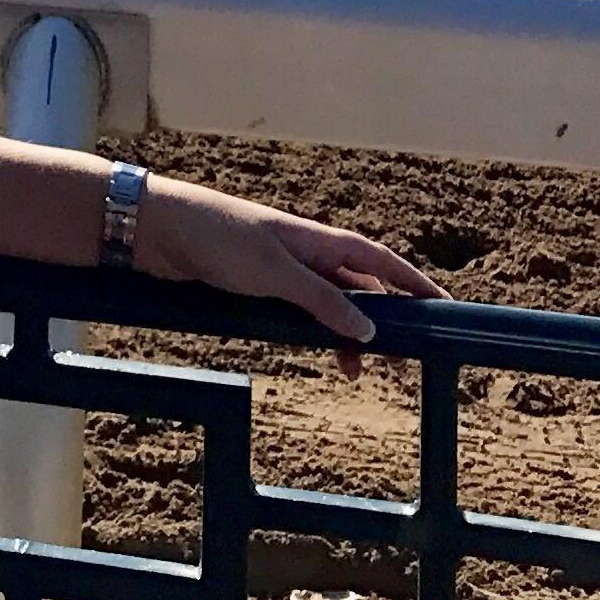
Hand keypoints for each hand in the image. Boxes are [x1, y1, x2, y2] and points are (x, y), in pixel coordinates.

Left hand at [131, 177, 441, 347]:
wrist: (155, 229)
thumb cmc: (215, 235)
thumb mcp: (274, 271)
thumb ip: (321, 299)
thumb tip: (369, 328)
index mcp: (317, 239)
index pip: (379, 262)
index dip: (412, 283)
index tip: (445, 308)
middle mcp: (304, 253)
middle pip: (358, 288)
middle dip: (383, 319)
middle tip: (402, 358)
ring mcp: (279, 271)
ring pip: (328, 305)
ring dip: (345, 333)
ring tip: (355, 370)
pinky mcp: (254, 287)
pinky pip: (297, 312)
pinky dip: (313, 332)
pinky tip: (315, 351)